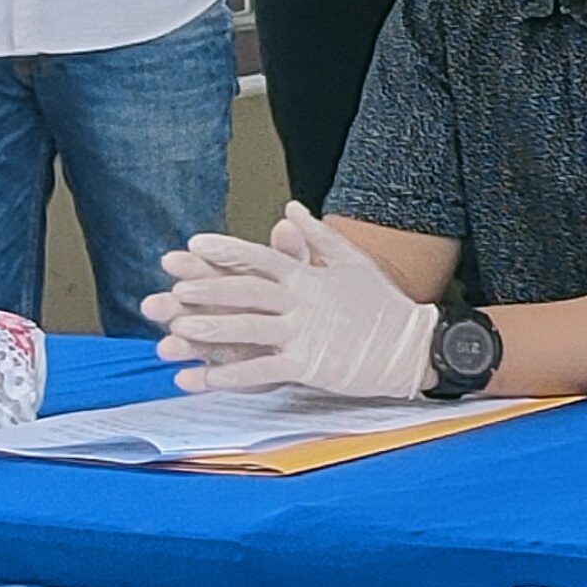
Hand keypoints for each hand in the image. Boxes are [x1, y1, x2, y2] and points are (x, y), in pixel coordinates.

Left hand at [146, 207, 432, 399]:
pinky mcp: (309, 365)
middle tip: (174, 290)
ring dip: (211, 330)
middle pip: (248, 291)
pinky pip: (262, 370)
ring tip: (176, 331)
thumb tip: (289, 208)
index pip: (261, 257)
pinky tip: (204, 378)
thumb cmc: (382, 302)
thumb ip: (317, 235)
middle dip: (208, 290)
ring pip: (248, 330)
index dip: (227, 250)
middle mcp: (304, 302)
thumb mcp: (353, 260)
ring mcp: (305, 333)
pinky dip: (230, 375)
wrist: (412, 345)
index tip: (195, 245)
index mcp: (310, 276)